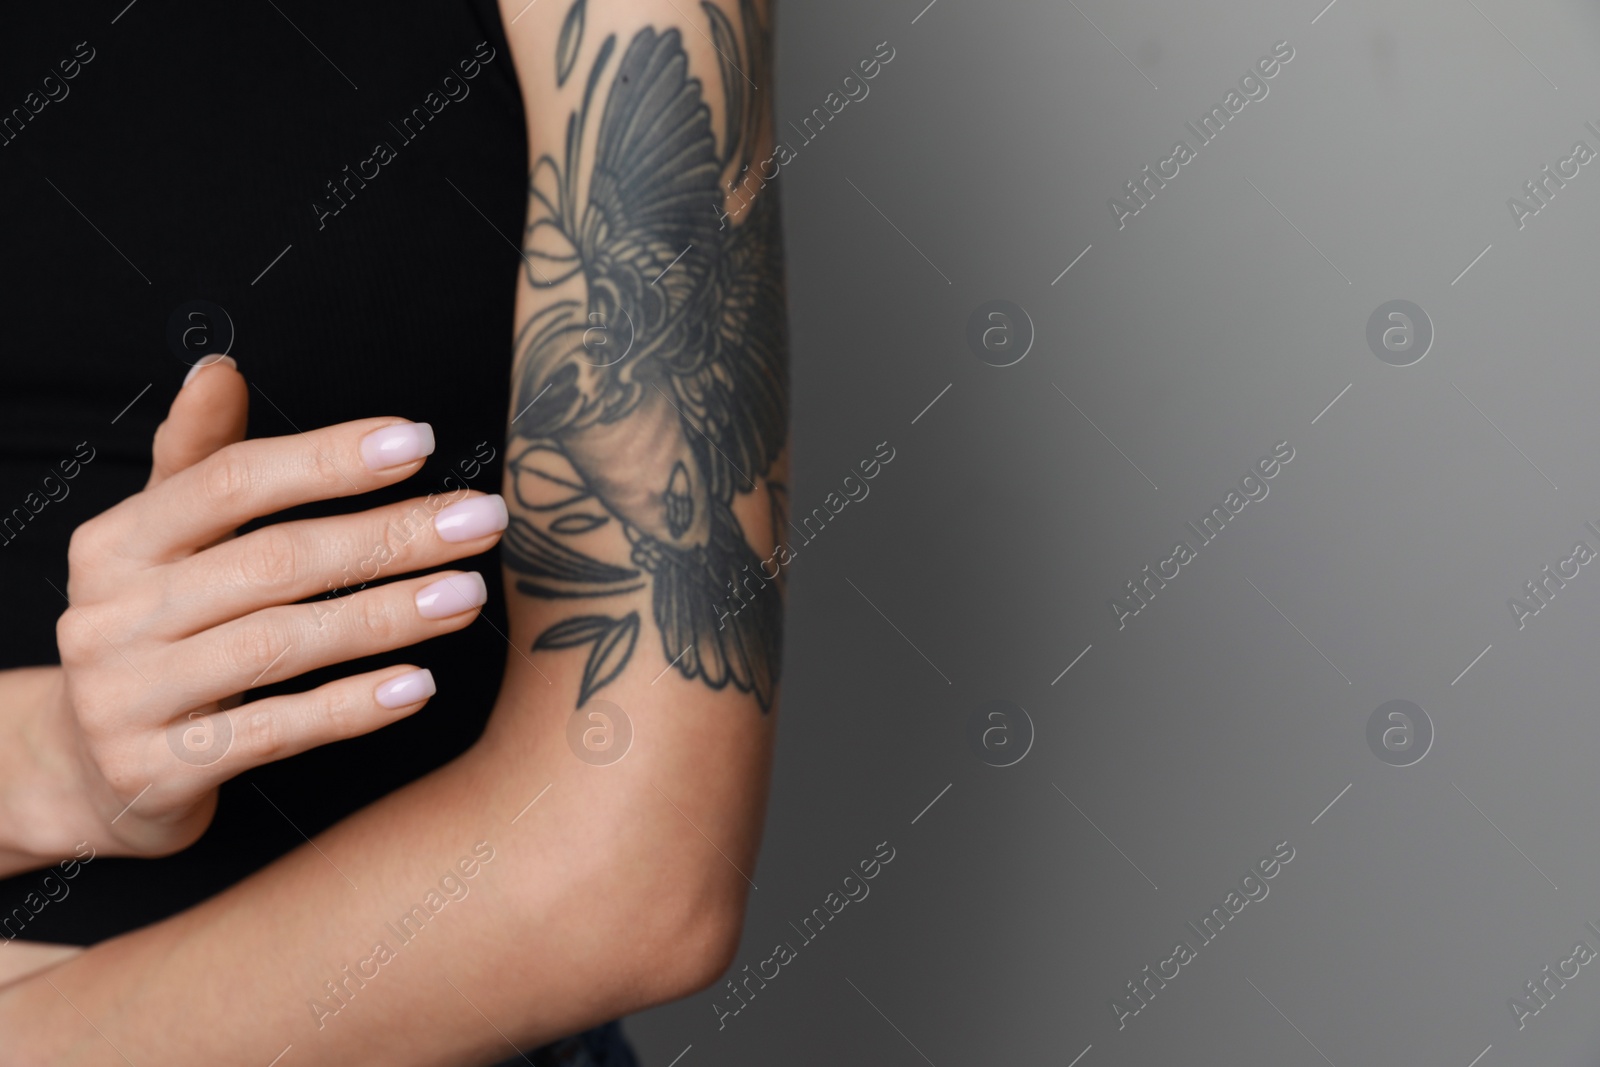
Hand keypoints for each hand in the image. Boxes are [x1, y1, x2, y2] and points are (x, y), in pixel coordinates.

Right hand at [5, 356, 507, 861]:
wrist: (85, 771)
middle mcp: (111, 613)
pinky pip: (274, 731)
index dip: (326, 459)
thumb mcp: (156, 546)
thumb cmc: (152, 636)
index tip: (419, 443)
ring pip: (280, 644)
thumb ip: (197, 462)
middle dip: (389, 537)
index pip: (230, 482)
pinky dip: (351, 707)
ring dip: (386, 616)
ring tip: (468, 595)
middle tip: (482, 521)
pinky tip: (420, 685)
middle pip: (273, 561)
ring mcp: (127, 697)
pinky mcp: (158, 770)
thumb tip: (221, 368)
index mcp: (116, 543)